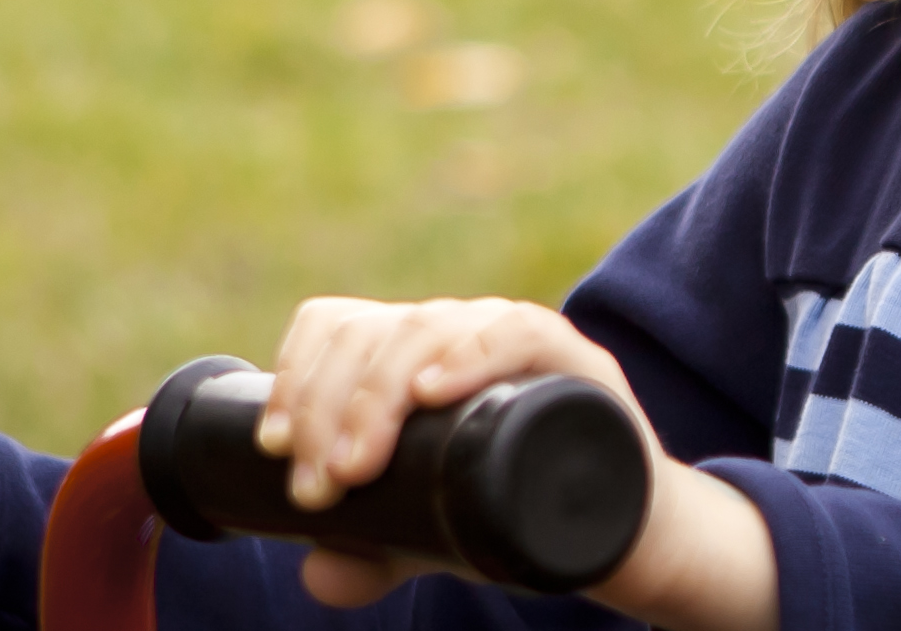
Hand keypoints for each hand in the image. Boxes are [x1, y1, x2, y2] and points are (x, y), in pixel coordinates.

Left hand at [254, 296, 777, 630]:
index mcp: (415, 357)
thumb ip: (373, 551)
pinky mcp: (577, 362)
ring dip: (379, 394)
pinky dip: (470, 353)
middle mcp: (460, 333)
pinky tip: (434, 389)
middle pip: (377, 330)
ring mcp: (518, 340)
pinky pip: (520, 332)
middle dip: (329, 405)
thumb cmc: (519, 514)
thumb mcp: (433, 534)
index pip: (339, 326)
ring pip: (432, 327)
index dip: (296, 375)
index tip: (274, 447)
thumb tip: (316, 574)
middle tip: (317, 484)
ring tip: (355, 465)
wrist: (626, 534)